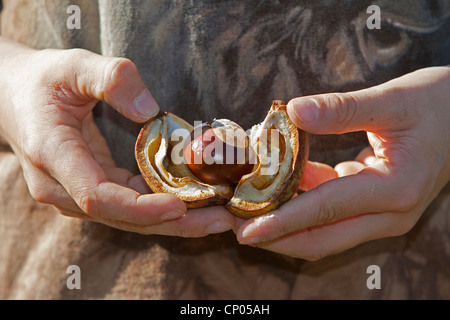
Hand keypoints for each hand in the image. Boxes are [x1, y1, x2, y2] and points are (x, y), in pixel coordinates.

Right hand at [0, 42, 233, 235]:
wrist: (15, 96)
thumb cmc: (43, 80)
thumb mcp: (73, 65)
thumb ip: (110, 78)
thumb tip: (149, 110)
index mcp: (52, 154)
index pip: (97, 196)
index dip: (140, 207)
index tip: (181, 205)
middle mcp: (61, 185)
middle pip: (120, 217)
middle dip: (172, 223)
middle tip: (220, 221)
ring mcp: (74, 192)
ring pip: (126, 218)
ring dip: (172, 221)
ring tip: (217, 217)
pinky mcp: (88, 190)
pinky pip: (126, 206)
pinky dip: (158, 207)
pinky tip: (192, 202)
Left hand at [235, 66, 449, 259]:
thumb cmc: (440, 106)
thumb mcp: (394, 100)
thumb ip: (343, 109)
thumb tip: (293, 111)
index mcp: (396, 190)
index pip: (326, 210)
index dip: (283, 220)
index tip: (245, 229)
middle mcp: (388, 214)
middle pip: (321, 239)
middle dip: (274, 236)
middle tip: (232, 224)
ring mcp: (381, 215)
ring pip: (322, 232)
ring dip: (282, 224)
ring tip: (242, 210)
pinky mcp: (372, 207)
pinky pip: (328, 214)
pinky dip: (299, 206)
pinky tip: (273, 187)